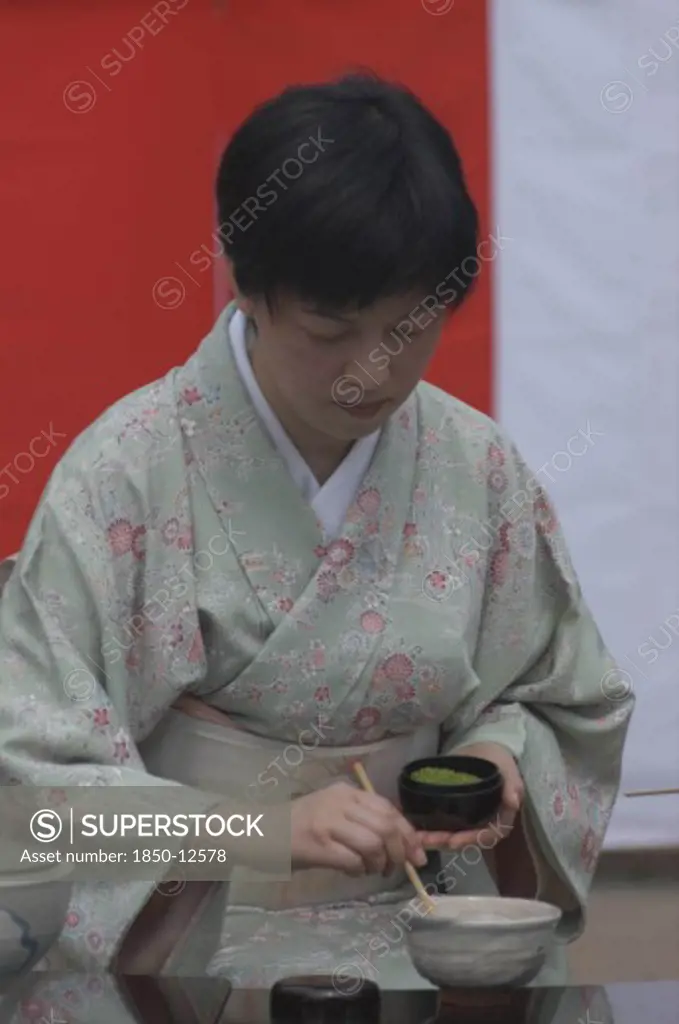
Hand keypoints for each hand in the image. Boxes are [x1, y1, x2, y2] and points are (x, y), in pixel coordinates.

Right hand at [291, 781, 427, 876]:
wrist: (263, 832)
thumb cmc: (301, 824)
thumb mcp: (333, 811)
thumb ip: (363, 819)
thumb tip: (402, 843)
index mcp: (346, 792)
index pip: (388, 809)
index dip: (407, 833)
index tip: (417, 853)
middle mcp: (339, 803)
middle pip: (385, 826)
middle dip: (398, 851)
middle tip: (395, 867)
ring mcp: (328, 823)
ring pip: (373, 843)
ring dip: (379, 863)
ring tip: (372, 870)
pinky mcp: (318, 845)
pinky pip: (353, 860)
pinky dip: (359, 870)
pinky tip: (353, 871)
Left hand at [418, 742, 523, 850]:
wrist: (483, 745)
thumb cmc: (498, 758)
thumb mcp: (507, 768)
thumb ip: (512, 784)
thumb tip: (514, 801)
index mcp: (500, 816)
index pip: (488, 835)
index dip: (471, 840)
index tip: (452, 841)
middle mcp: (485, 822)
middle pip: (466, 839)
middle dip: (446, 842)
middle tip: (426, 841)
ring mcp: (469, 817)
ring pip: (453, 835)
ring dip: (436, 839)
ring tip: (417, 838)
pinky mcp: (455, 810)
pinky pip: (444, 824)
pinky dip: (431, 828)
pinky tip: (416, 828)